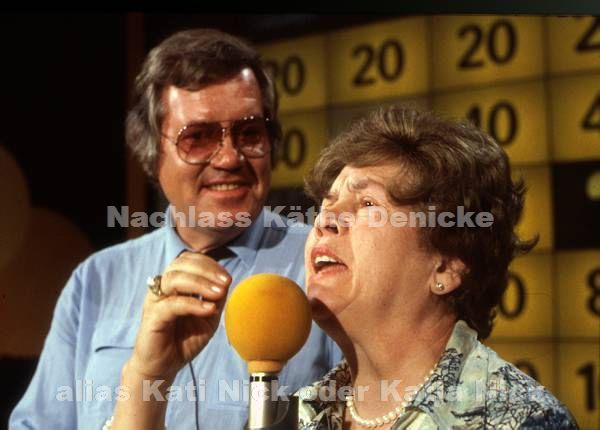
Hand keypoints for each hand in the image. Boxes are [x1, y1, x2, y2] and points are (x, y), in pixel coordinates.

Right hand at [127, 251, 231, 380]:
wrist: (164, 367)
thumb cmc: (185, 340)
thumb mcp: (208, 317)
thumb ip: (216, 298)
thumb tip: (226, 281)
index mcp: (174, 284)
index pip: (188, 261)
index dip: (209, 264)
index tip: (227, 277)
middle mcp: (162, 288)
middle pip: (180, 264)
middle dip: (206, 270)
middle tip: (226, 282)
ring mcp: (155, 301)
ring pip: (174, 279)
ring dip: (200, 283)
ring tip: (219, 293)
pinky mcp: (152, 318)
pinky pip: (172, 304)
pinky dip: (193, 304)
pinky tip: (209, 309)